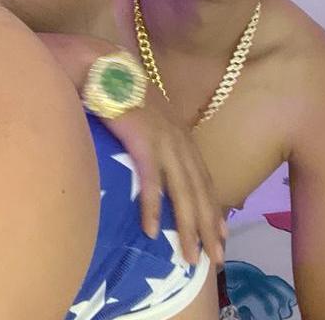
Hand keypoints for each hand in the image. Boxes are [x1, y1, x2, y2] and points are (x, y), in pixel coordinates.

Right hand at [102, 102, 225, 265]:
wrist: (102, 65)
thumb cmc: (117, 87)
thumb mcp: (144, 114)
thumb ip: (151, 136)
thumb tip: (148, 156)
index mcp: (179, 135)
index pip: (203, 179)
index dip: (214, 208)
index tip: (222, 234)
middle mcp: (178, 141)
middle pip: (200, 192)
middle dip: (210, 229)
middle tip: (216, 260)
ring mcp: (162, 142)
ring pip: (182, 193)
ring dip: (188, 228)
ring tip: (190, 258)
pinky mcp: (141, 141)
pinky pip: (150, 182)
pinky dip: (153, 208)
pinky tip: (152, 232)